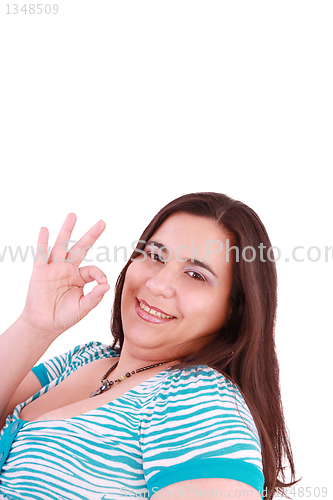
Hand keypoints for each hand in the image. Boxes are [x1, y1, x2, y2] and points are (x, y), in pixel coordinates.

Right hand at [20, 214, 109, 337]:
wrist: (44, 325)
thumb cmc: (64, 316)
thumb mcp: (83, 307)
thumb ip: (95, 297)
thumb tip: (106, 285)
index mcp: (79, 277)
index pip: (92, 269)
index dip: (99, 274)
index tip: (102, 282)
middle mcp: (67, 269)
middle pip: (80, 248)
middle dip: (91, 235)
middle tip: (102, 222)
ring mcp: (54, 269)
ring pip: (61, 245)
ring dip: (67, 230)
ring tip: (73, 216)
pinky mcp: (40, 272)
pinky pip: (42, 254)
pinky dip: (43, 242)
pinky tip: (45, 230)